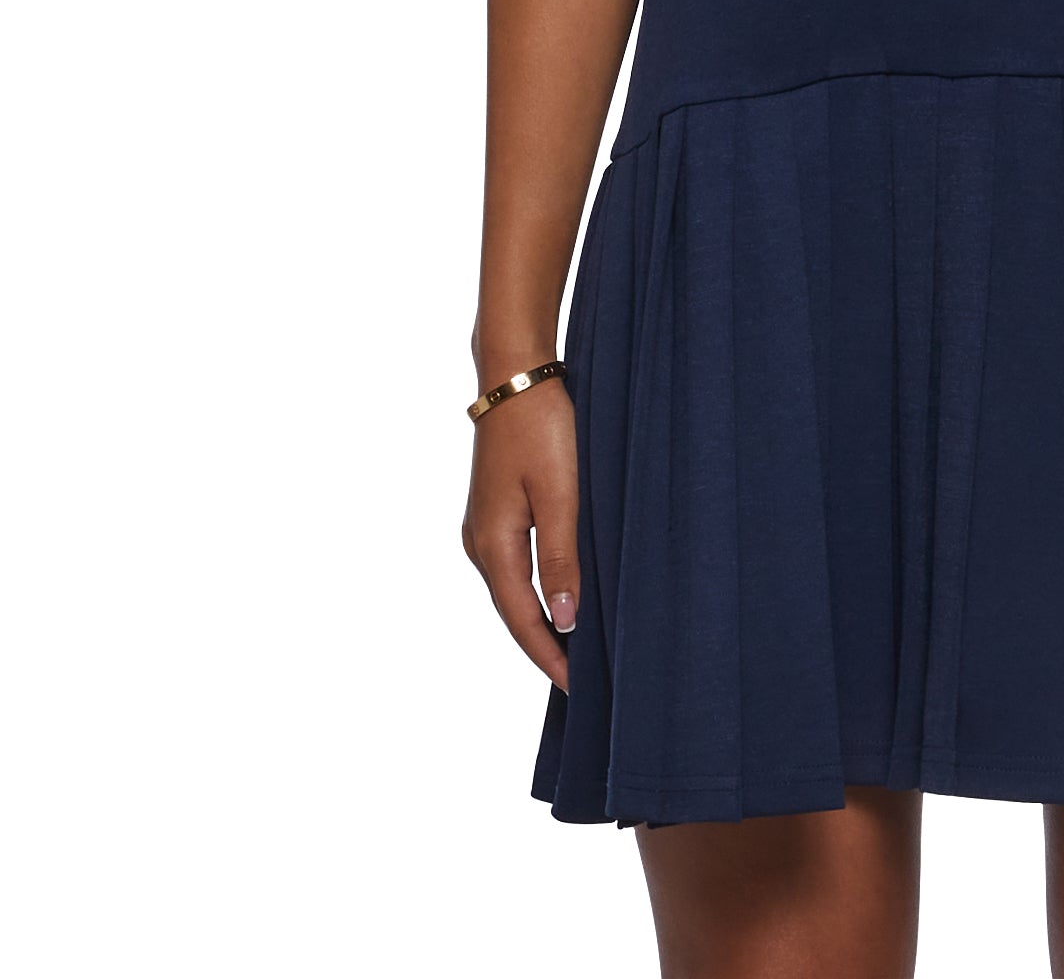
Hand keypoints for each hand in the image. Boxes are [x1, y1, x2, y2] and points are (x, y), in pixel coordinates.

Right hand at [462, 377, 579, 691]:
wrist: (516, 374)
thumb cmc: (541, 428)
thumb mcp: (561, 495)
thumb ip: (563, 560)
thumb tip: (565, 623)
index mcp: (494, 545)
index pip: (523, 620)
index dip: (551, 657)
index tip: (579, 689)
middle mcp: (480, 542)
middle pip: (514, 611)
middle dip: (545, 646)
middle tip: (583, 682)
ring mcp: (484, 526)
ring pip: (514, 590)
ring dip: (541, 619)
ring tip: (576, 649)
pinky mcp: (496, 510)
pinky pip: (516, 566)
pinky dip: (537, 590)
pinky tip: (560, 597)